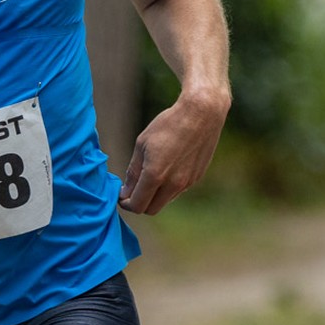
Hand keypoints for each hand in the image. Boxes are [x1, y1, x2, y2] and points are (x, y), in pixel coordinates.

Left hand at [118, 89, 228, 214]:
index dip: (126, 204)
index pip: (137, 205)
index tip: (122, 195)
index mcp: (155, 175)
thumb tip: (126, 191)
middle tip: (133, 189)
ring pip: (165, 201)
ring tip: (150, 175)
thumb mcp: (142, 144)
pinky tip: (167, 168)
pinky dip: (168, 188)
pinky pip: (177, 191)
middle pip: (151, 210)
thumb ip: (133, 171)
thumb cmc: (168, 125)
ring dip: (154, 196)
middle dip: (139, 203)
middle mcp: (172, 184)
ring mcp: (187, 183)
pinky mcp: (196, 178)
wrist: (202, 114)